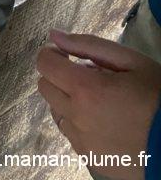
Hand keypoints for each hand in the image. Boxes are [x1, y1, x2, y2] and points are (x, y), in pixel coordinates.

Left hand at [36, 28, 160, 179]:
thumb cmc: (160, 98)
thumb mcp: (133, 62)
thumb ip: (89, 45)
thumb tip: (54, 36)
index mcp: (86, 90)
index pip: (44, 64)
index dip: (52, 54)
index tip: (68, 56)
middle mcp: (77, 117)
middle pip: (45, 87)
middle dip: (59, 76)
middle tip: (88, 77)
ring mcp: (81, 141)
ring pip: (56, 111)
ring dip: (68, 100)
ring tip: (100, 101)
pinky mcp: (89, 158)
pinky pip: (71, 133)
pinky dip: (79, 123)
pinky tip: (105, 121)